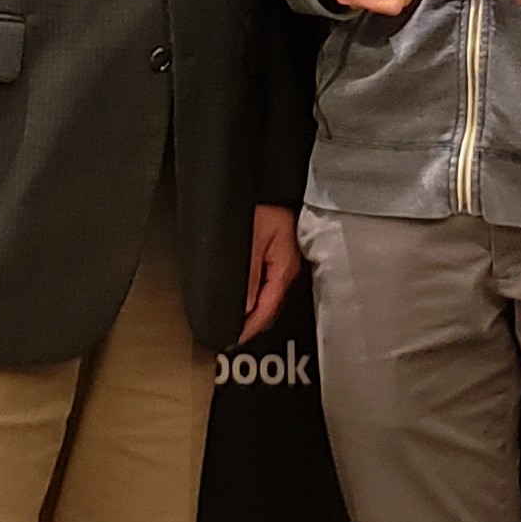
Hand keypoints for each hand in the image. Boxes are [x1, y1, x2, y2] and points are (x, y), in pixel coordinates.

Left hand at [242, 203, 301, 341]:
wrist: (266, 183)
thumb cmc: (260, 204)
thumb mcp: (250, 241)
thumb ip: (247, 277)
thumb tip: (242, 308)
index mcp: (285, 267)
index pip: (267, 308)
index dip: (250, 327)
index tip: (234, 338)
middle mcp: (288, 268)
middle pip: (270, 307)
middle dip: (252, 323)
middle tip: (232, 336)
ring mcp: (285, 262)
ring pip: (268, 297)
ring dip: (254, 311)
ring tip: (237, 323)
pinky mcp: (278, 256)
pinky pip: (267, 284)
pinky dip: (255, 296)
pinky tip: (245, 300)